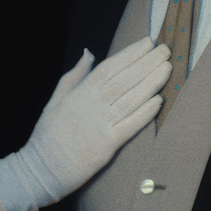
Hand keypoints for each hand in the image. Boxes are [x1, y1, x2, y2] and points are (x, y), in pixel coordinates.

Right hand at [0, 37, 171, 210]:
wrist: (42, 168)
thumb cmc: (48, 134)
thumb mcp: (57, 98)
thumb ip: (75, 75)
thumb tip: (88, 53)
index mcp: (81, 93)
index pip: (110, 67)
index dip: (130, 54)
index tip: (147, 42)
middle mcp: (93, 105)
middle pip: (126, 80)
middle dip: (147, 63)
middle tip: (166, 49)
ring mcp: (101, 125)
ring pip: (132, 99)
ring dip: (152, 83)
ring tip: (167, 68)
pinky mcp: (108, 145)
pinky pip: (131, 126)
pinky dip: (145, 113)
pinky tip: (159, 100)